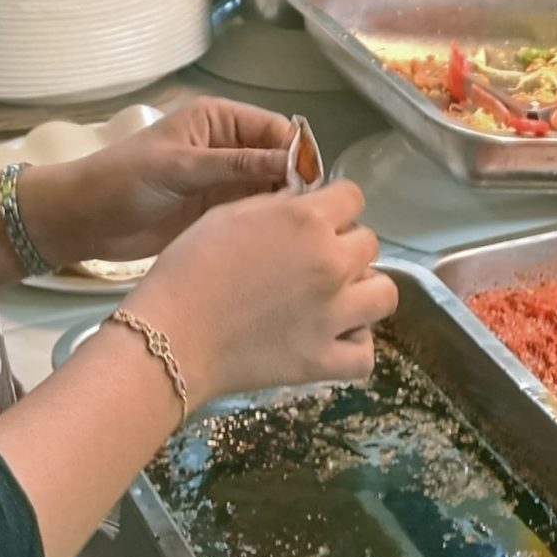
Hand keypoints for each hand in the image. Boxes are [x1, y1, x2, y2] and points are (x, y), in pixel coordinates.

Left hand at [23, 98, 292, 265]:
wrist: (85, 220)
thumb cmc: (126, 180)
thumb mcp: (182, 166)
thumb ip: (237, 165)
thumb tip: (294, 163)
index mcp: (220, 120)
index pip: (276, 129)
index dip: (297, 153)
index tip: (311, 187)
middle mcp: (229, 147)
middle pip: (279, 160)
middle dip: (295, 182)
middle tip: (310, 218)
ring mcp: (225, 181)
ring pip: (270, 189)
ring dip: (283, 207)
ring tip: (300, 235)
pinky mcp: (219, 212)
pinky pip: (253, 214)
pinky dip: (267, 225)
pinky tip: (281, 244)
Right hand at [125, 179, 395, 403]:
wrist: (172, 333)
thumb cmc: (190, 266)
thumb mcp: (230, 214)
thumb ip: (278, 205)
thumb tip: (306, 202)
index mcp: (308, 221)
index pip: (354, 197)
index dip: (336, 205)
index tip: (318, 218)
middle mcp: (332, 263)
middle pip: (369, 243)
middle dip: (346, 246)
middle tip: (314, 260)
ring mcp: (334, 315)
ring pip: (384, 294)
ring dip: (363, 291)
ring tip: (335, 299)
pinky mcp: (324, 360)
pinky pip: (365, 355)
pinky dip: (354, 347)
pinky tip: (334, 339)